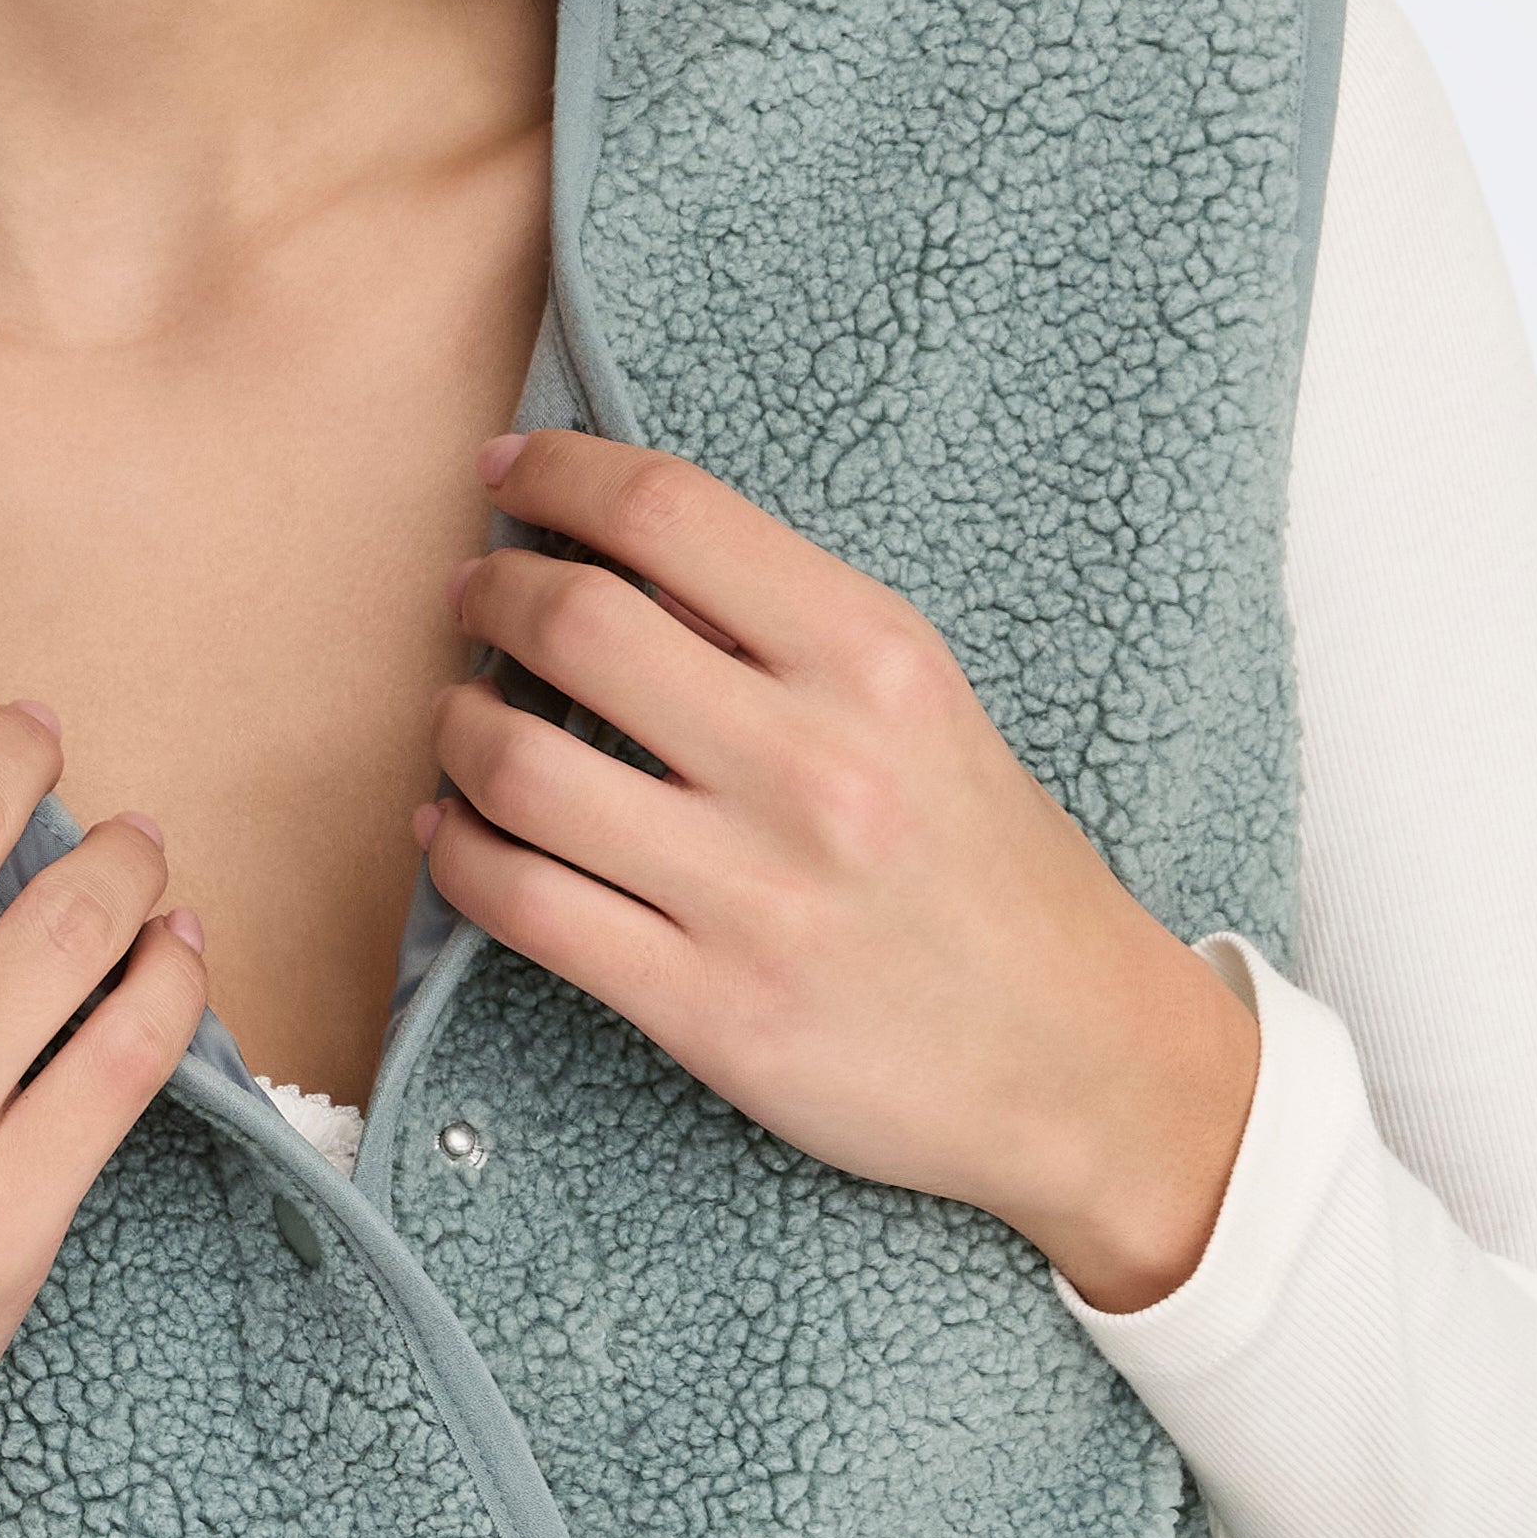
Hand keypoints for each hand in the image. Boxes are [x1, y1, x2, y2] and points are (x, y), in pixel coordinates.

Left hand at [422, 431, 1261, 1313]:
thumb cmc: (994, 876)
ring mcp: (756, 895)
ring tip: (461, 719)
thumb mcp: (925, 711)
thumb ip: (787, 636)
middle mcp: (813, 766)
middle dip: (490, 593)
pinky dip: (457, 854)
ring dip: (456, 725)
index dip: (557, 474)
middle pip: (572, 623)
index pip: (669, 513)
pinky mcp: (709, 1010)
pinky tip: (453, 832)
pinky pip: (524, 908)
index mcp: (875, 661)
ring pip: (518, 769)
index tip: (510, 474)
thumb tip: (619, 561)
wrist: (1083, 1063)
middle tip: (476, 597)